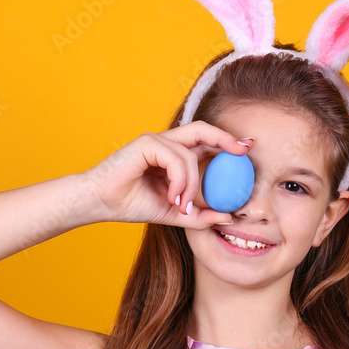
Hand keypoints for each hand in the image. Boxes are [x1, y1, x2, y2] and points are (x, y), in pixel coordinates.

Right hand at [84, 121, 252, 227]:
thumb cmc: (131, 204)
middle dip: (226, 138)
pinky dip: (179, 180)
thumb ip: (199, 215)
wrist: (100, 204)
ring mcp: (156, 141)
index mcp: (173, 155)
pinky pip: (176, 159)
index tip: (248, 148)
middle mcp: (167, 144)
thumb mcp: (173, 214)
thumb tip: (228, 218)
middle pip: (203, 130)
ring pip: (191, 156)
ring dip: (191, 184)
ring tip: (181, 204)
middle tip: (244, 149)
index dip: (227, 142)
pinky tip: (171, 197)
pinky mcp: (147, 143)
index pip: (206, 142)